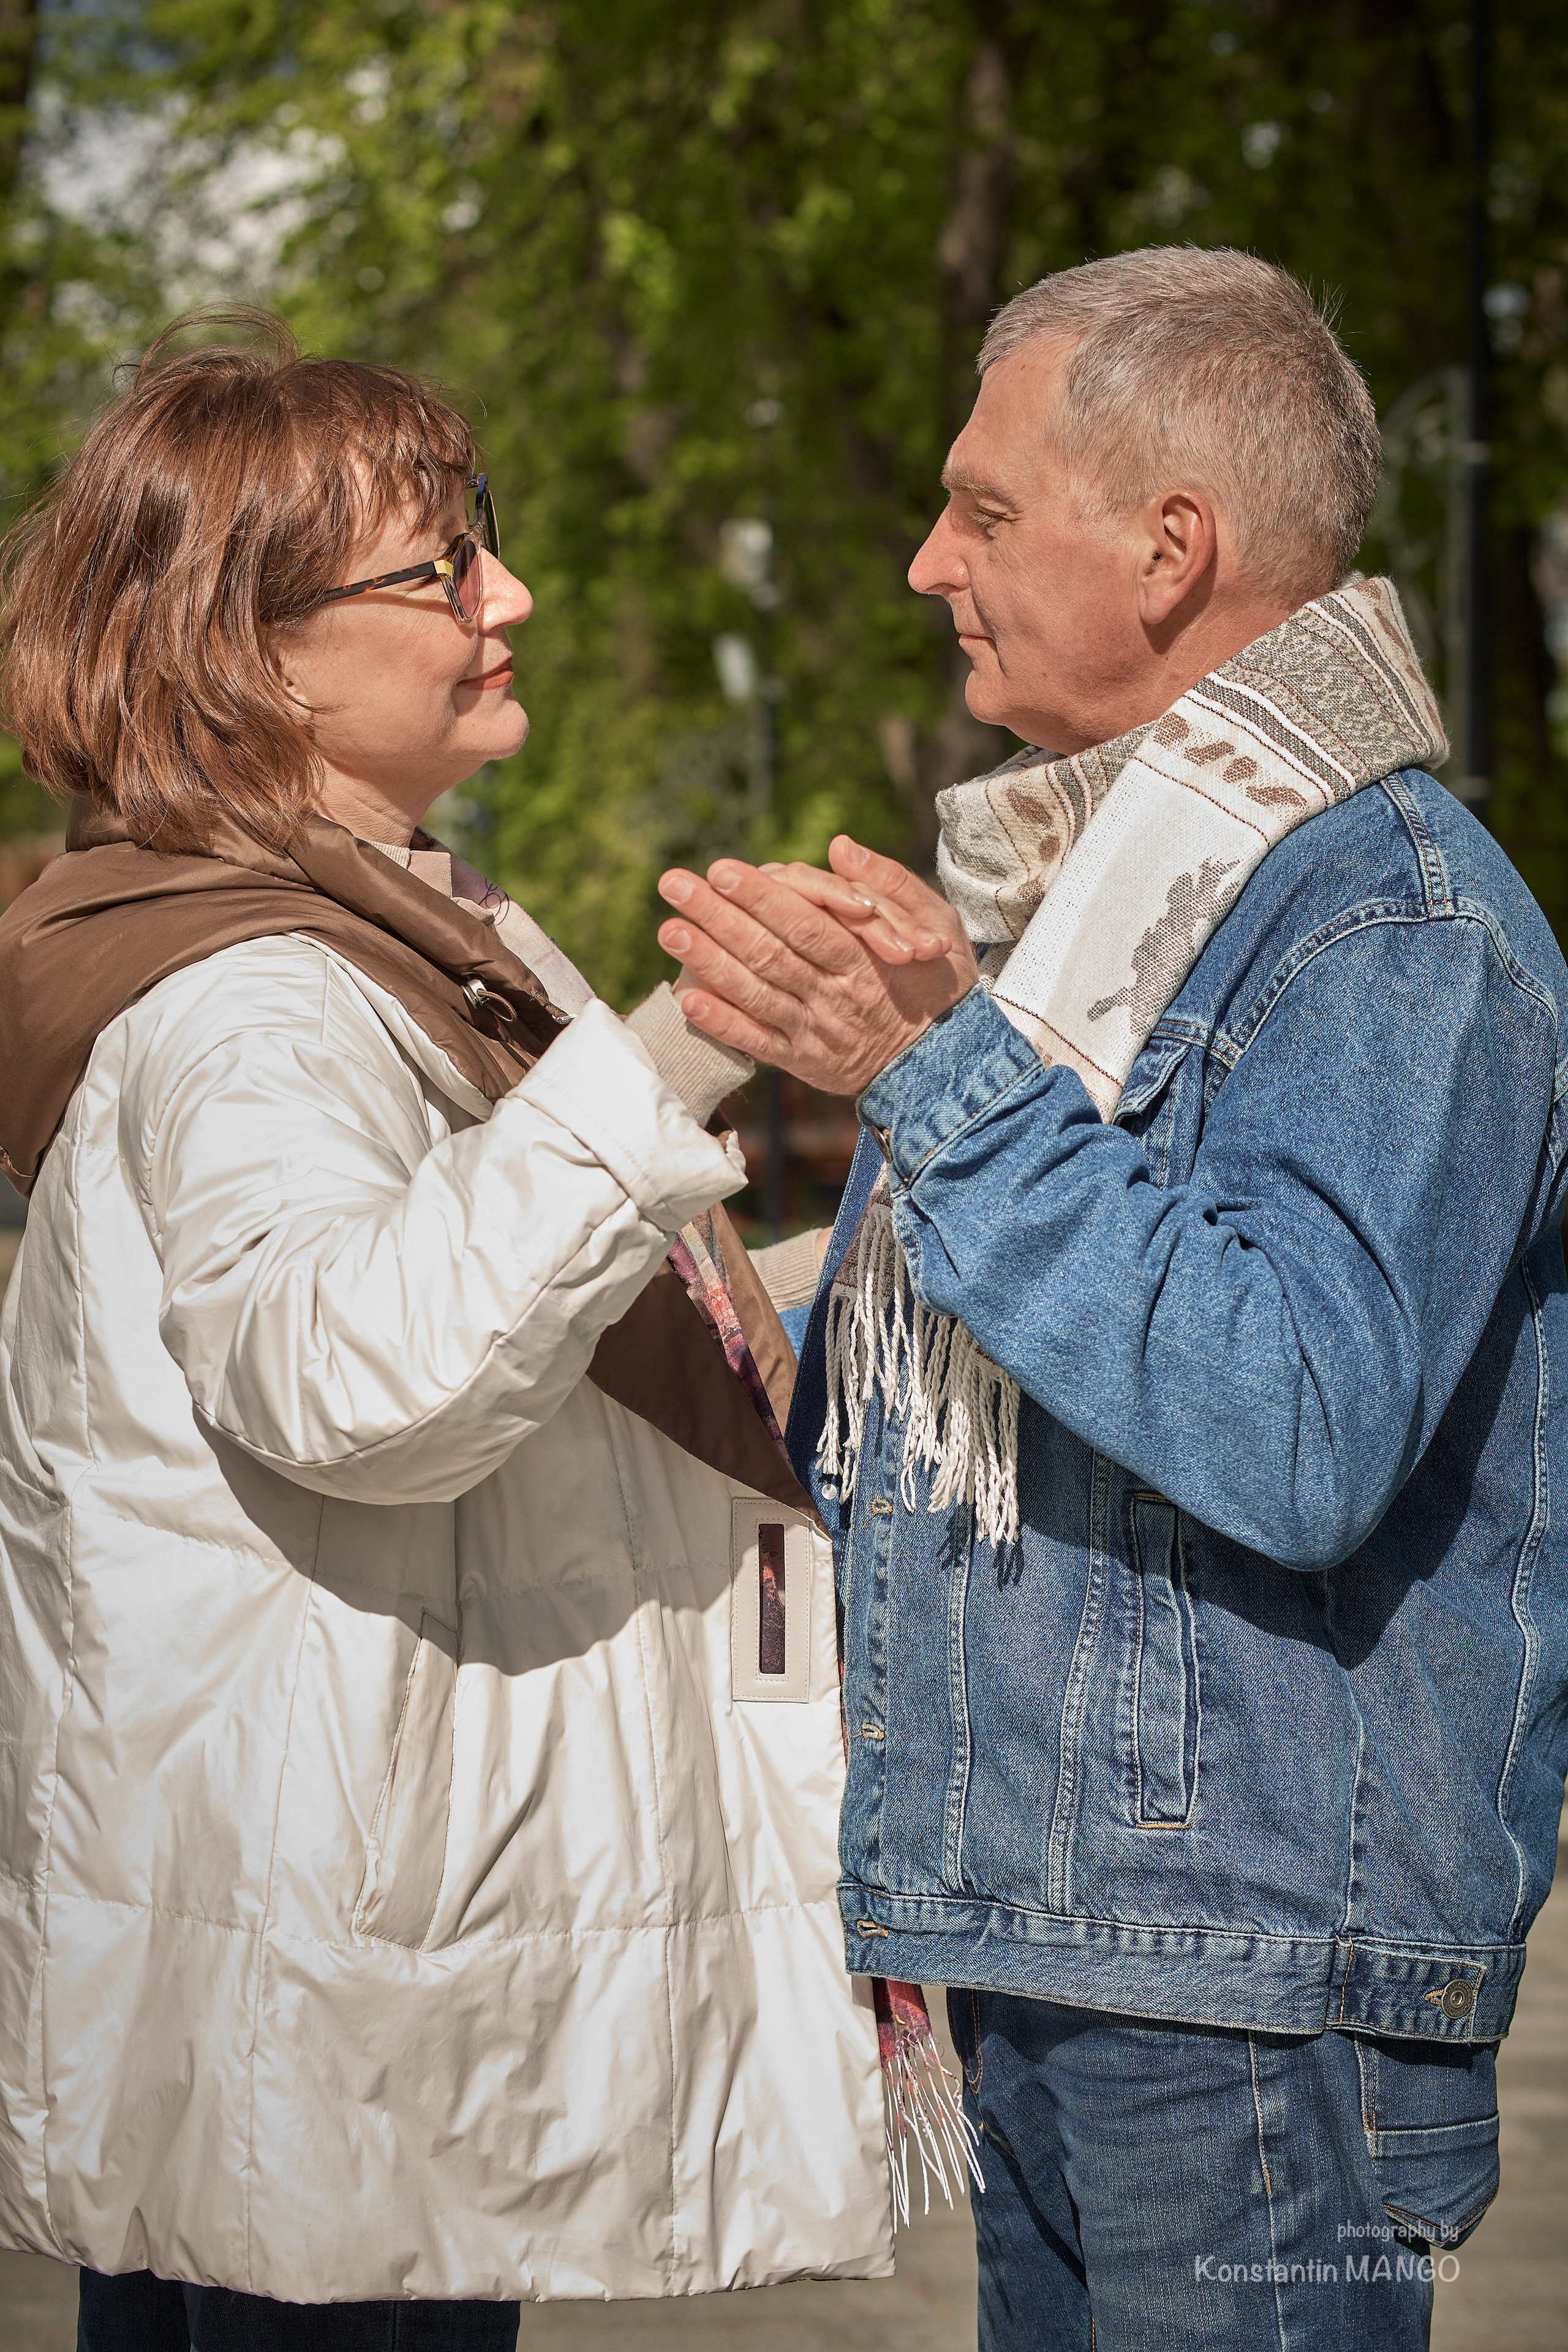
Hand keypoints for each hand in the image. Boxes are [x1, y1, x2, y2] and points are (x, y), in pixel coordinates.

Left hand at [656, 836, 978, 1096]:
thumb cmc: (938, 982)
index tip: (721, 869)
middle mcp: (836, 994)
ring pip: (757, 993)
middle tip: (672, 884)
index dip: (762, 897)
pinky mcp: (803, 1061)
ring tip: (668, 930)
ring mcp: (816, 1030)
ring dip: (709, 963)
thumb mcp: (936, 923)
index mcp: (866, 958)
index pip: (806, 922)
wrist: (946, 1063)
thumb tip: (839, 847)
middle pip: (770, 951)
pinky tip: (687, 999)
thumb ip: (891, 883)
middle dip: (718, 916)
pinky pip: (758, 1042)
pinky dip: (722, 1024)